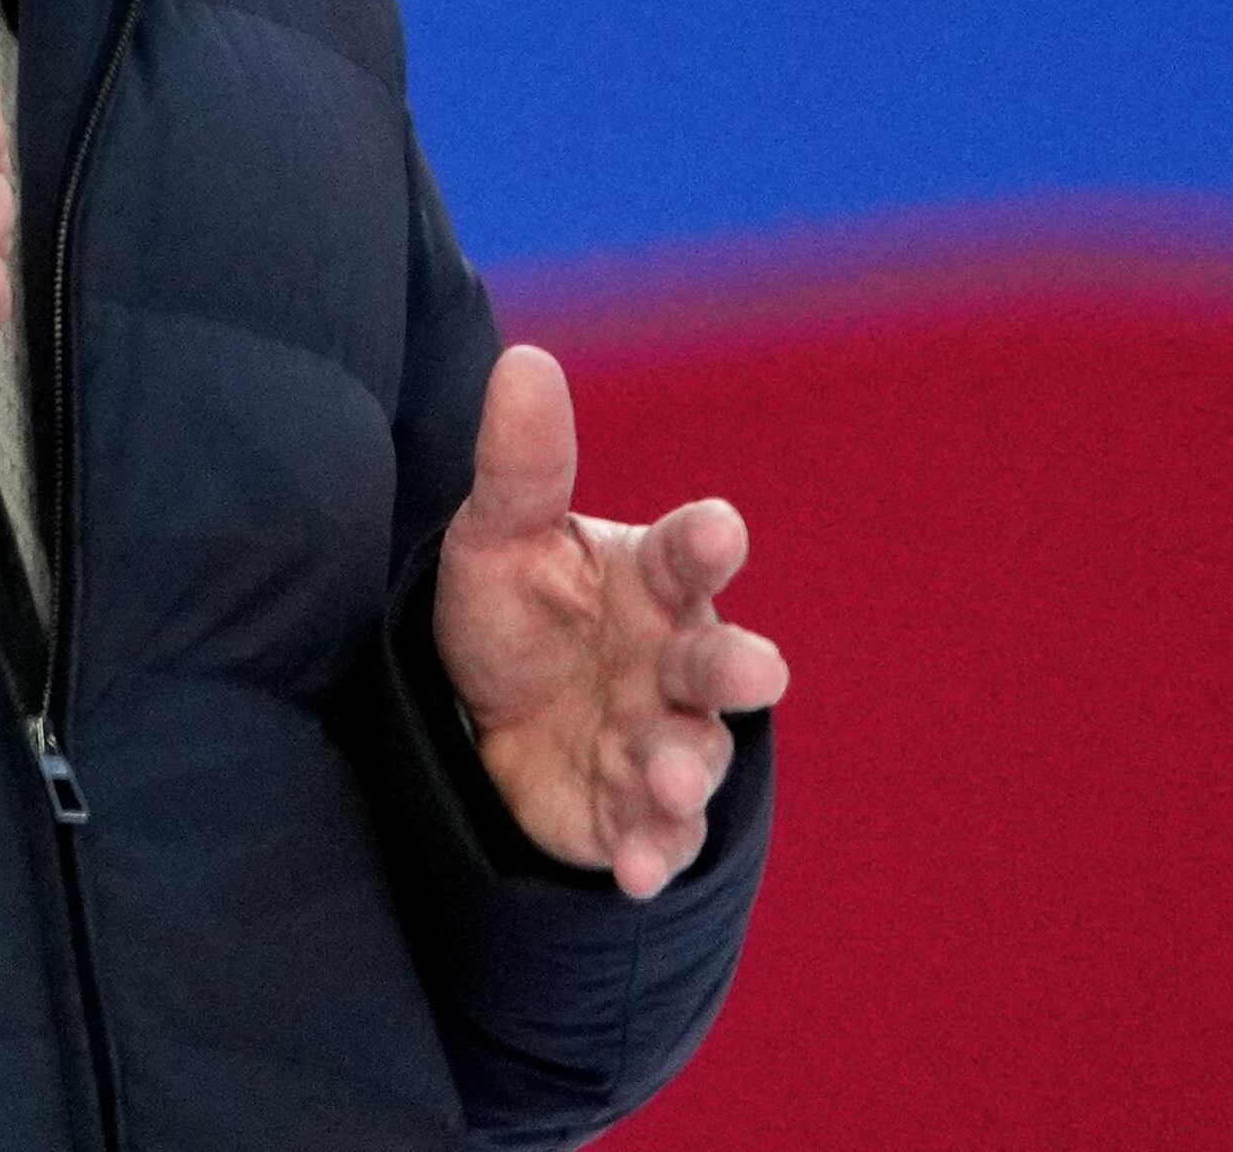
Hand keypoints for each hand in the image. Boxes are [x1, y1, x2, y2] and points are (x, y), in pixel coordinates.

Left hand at [430, 343, 789, 898]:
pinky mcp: (627, 813)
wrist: (476, 710)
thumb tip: (523, 359)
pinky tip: (636, 873)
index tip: (717, 528)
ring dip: (686, 770)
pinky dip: (652, 853)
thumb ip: (522, 463)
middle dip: (737, 668)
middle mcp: (671, 661)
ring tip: (668, 780)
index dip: (704, 541)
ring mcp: (655, 739)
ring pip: (692, 755)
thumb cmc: (515, 607)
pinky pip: (653, 837)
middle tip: (755, 672)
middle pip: (718, 662)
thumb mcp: (500, 534)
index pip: (686, 554)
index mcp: (650, 580)